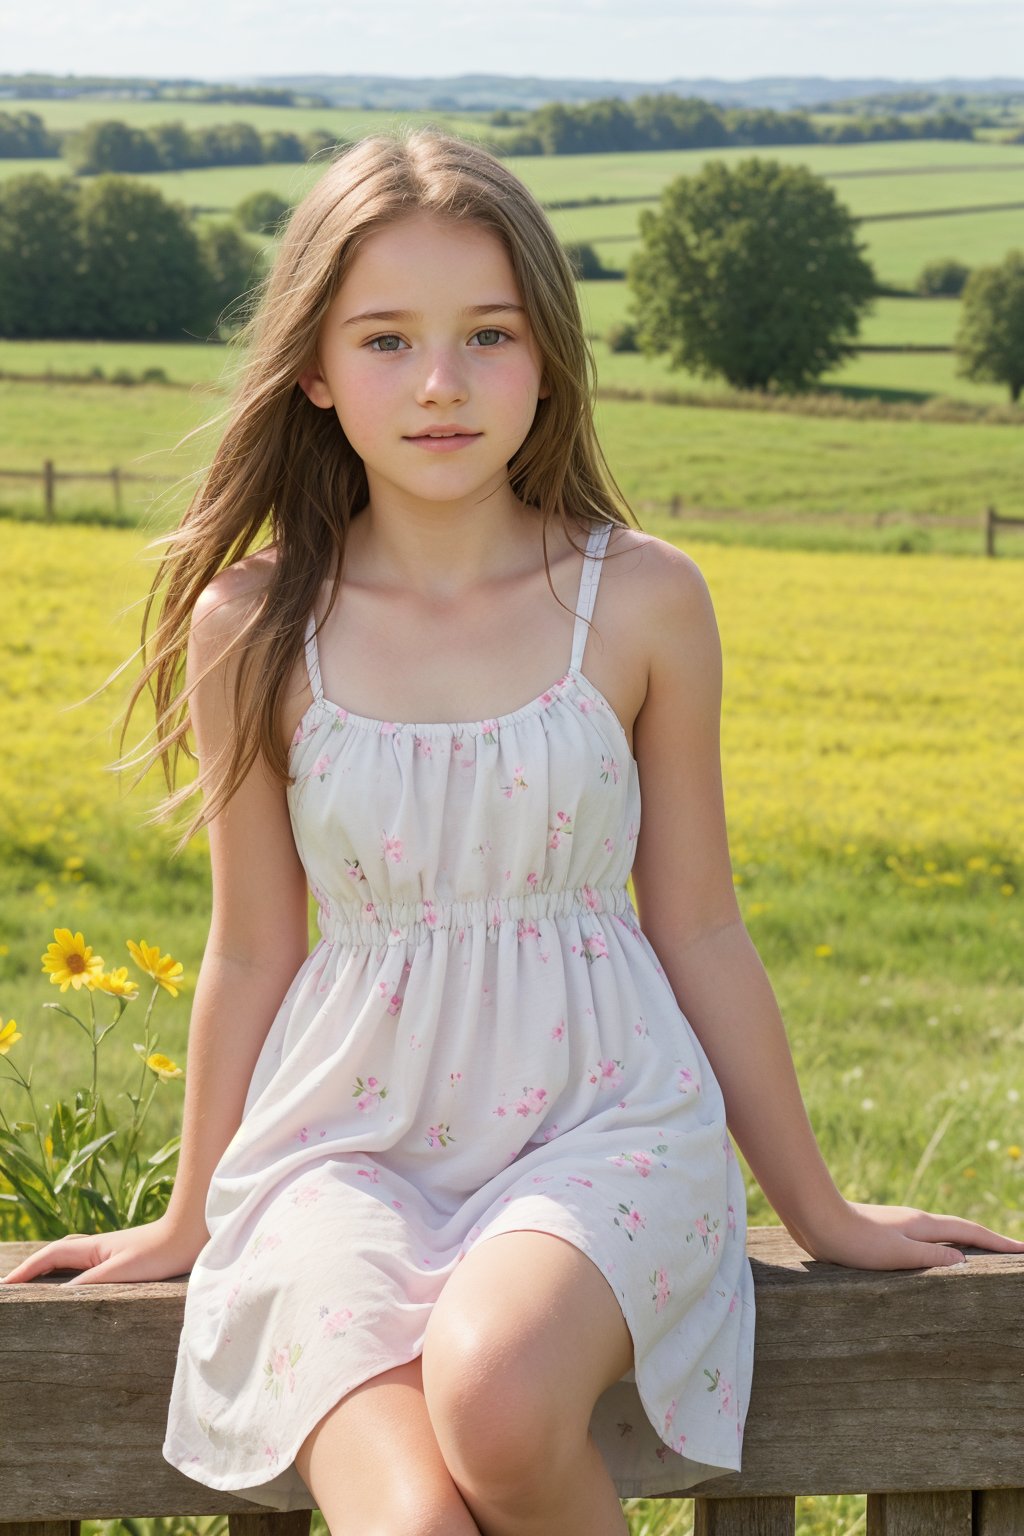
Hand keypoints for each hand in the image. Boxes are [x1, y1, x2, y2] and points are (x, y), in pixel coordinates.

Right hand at [0, 1213, 207, 1286]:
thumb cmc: (159, 1253)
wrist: (192, 1234)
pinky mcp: (124, 1259)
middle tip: (12, 1288)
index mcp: (92, 1248)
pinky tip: (75, 1285)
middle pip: (55, 1256)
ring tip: (33, 1286)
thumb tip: (58, 1298)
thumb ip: (88, 1284)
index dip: (24, 1272)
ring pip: (70, 1259)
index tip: (4, 1288)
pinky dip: (70, 1273)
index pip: (48, 1257)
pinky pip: (86, 1265)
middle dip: (31, 1270)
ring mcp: (110, 1252)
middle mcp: (97, 1247)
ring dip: (49, 1270)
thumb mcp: (119, 1273)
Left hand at [793, 1199, 1023, 1270]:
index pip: (971, 1234)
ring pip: (943, 1233)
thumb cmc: (855, 1241)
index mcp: (924, 1225)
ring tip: (984, 1256)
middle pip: (962, 1230)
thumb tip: (963, 1259)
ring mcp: (902, 1224)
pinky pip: (926, 1238)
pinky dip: (943, 1245)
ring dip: (967, 1242)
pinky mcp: (887, 1231)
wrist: (817, 1218)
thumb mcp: (898, 1255)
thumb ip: (931, 1257)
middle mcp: (917, 1221)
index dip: (999, 1243)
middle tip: (1014, 1252)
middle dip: (989, 1241)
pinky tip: (937, 1256)